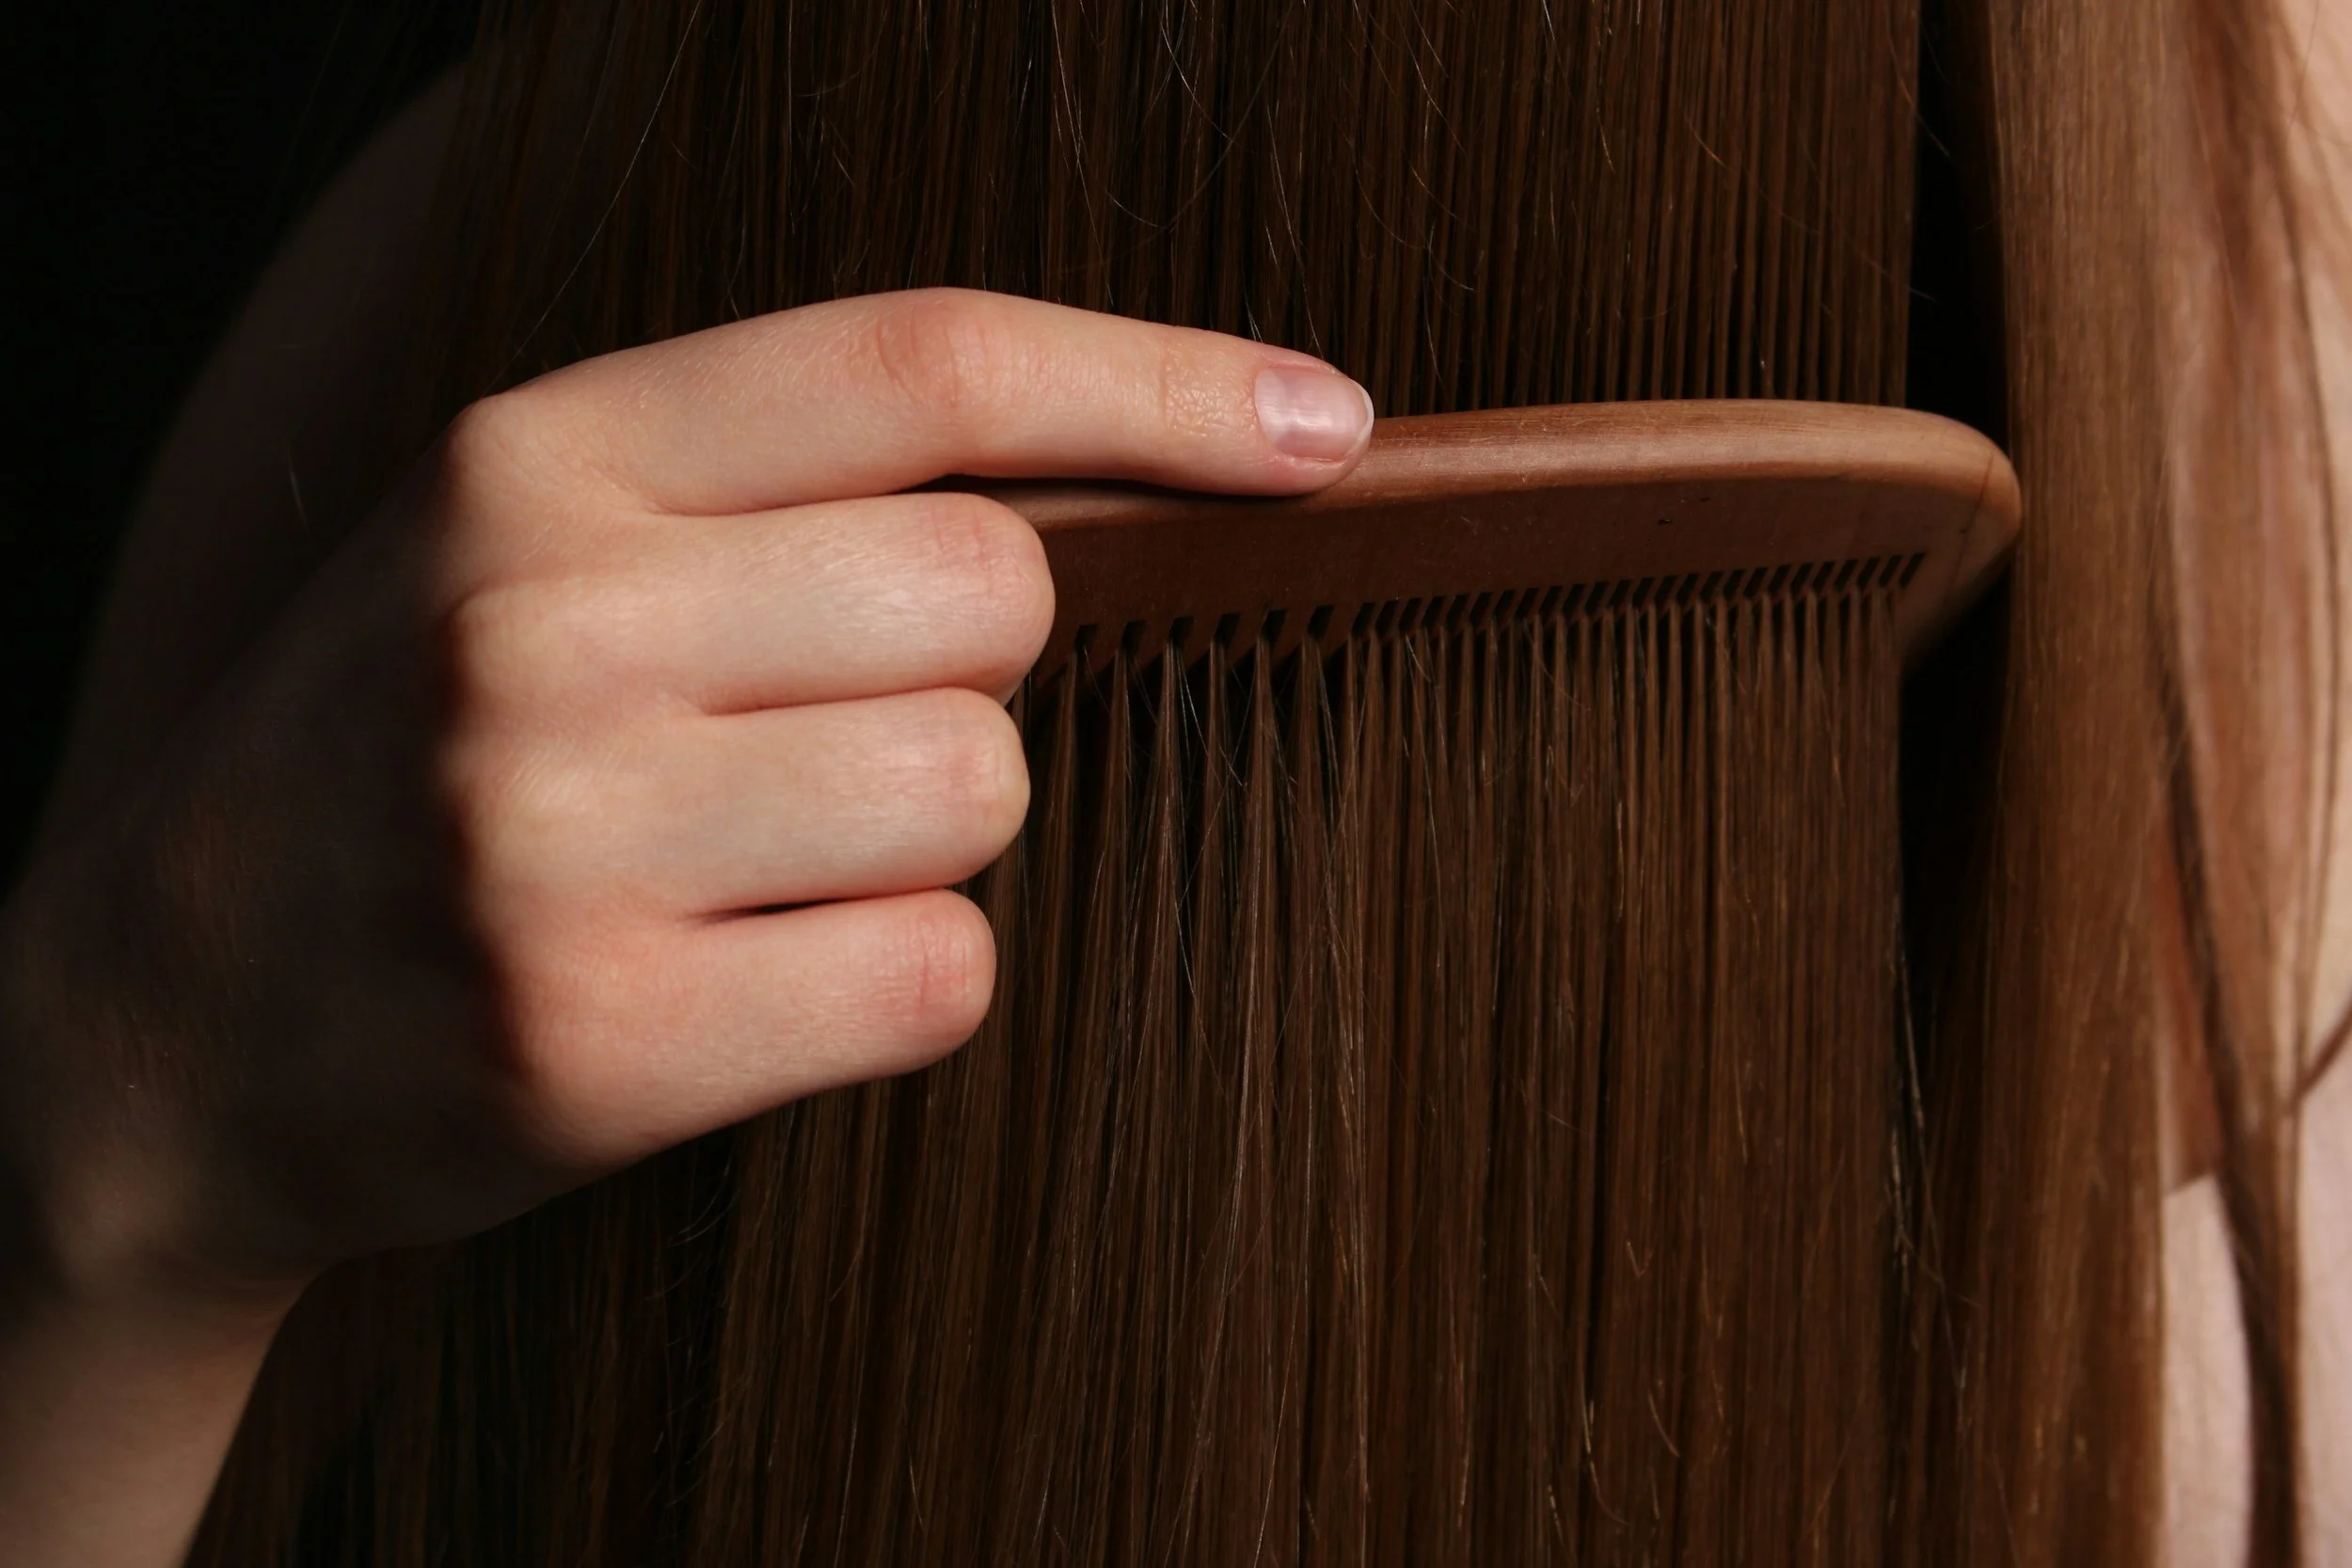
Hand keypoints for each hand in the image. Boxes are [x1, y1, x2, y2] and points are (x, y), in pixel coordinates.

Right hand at [0, 287, 1373, 1312]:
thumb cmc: (403, 753)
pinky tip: (762, 981)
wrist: (160, 1024)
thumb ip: (771, 485)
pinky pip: (941, 972)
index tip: (1323, 426)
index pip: (925, 364)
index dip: (1162, 382)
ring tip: (759, 862)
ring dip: (930, 833)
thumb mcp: (525, 545)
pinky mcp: (601, 1037)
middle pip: (995, 594)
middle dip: (972, 666)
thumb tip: (1118, 476)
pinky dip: (906, 978)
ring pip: (978, 786)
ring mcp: (562, 838)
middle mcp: (541, 623)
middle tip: (824, 725)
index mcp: (537, 456)